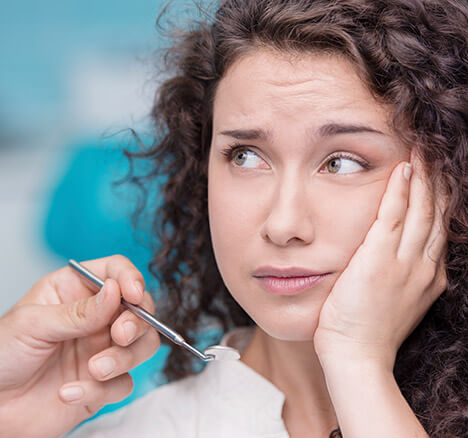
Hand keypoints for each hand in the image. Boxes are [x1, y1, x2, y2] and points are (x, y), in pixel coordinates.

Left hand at [0, 255, 159, 437]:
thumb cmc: (0, 357)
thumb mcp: (33, 325)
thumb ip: (77, 312)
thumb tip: (116, 290)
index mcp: (75, 290)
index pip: (115, 270)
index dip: (130, 278)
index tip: (133, 295)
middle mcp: (95, 317)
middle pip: (140, 308)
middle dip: (136, 322)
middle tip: (120, 335)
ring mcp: (102, 349)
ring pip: (142, 345)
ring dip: (124, 358)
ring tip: (94, 370)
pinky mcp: (104, 383)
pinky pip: (123, 383)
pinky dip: (101, 390)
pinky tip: (68, 393)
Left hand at [313, 151, 448, 371]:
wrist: (358, 358)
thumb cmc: (369, 332)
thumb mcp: (397, 302)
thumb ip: (401, 277)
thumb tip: (397, 259)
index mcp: (429, 276)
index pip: (438, 228)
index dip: (440, 200)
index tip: (438, 179)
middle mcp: (424, 266)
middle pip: (436, 214)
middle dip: (436, 181)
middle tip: (435, 154)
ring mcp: (404, 262)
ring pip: (420, 210)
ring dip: (422, 178)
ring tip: (422, 152)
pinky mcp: (378, 259)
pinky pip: (392, 215)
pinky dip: (399, 190)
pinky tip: (402, 169)